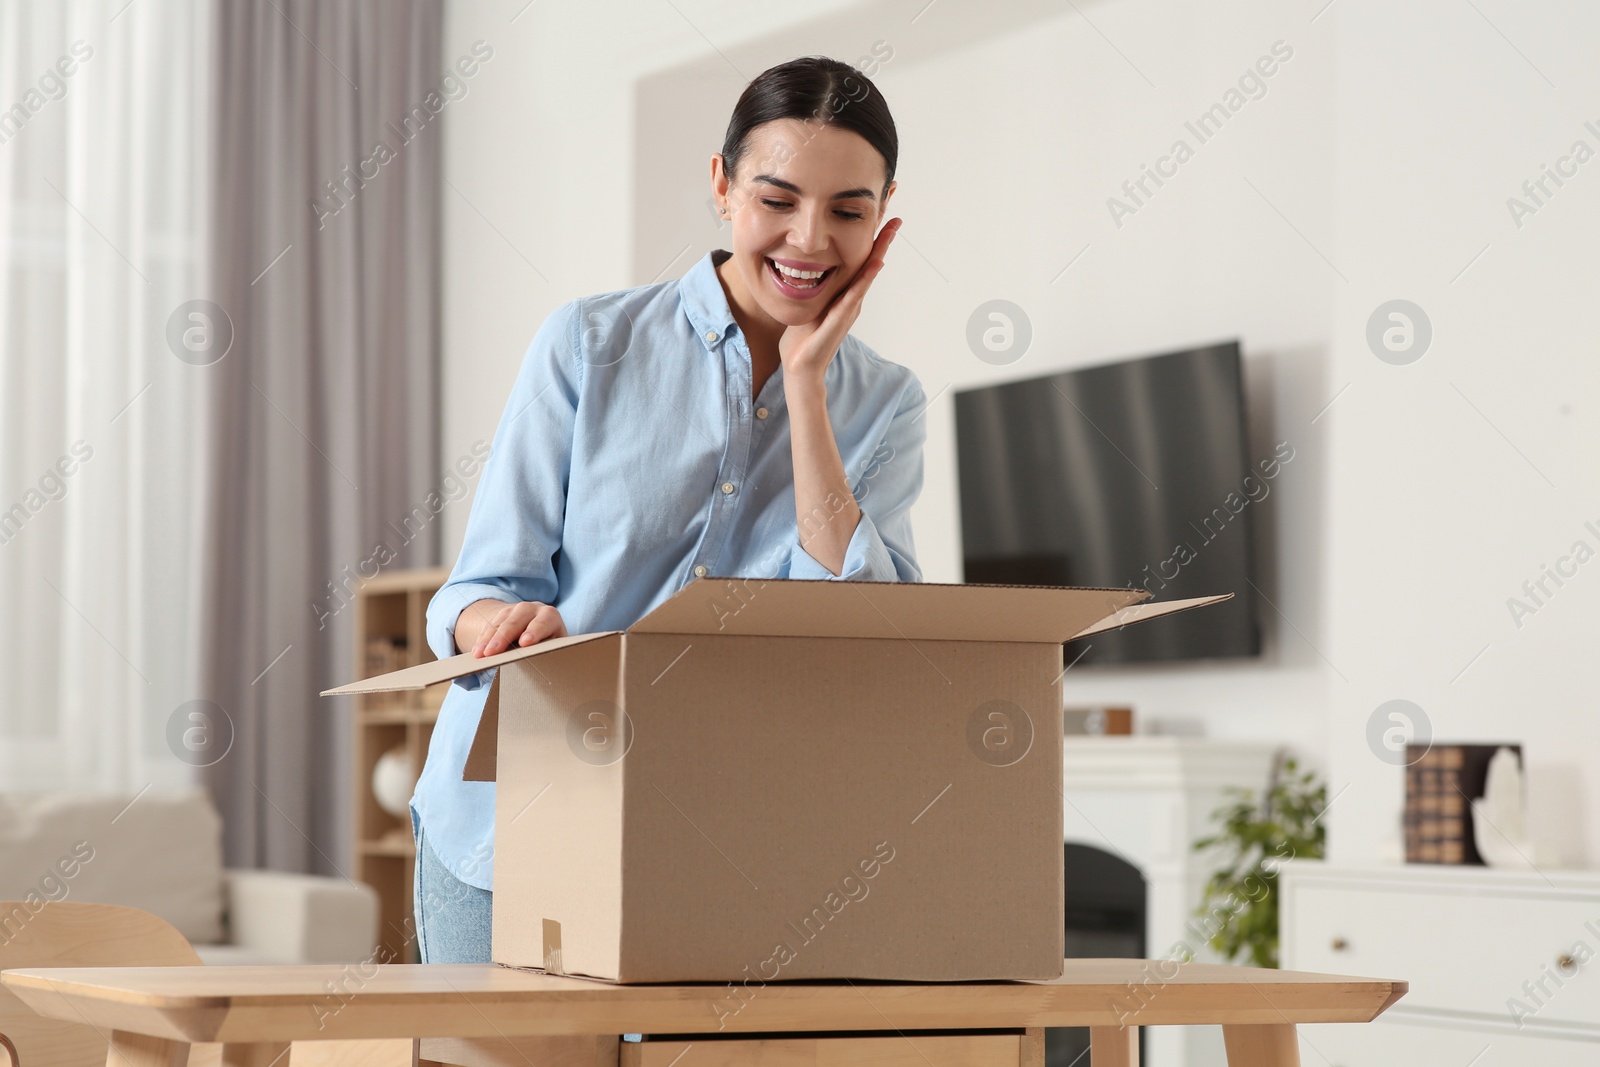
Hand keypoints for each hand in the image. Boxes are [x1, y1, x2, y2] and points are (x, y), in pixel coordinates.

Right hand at [457, 599, 566, 657]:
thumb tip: (544, 673)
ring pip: (499, 623)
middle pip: (516, 621)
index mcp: (550, 616)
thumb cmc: (549, 644)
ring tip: (479, 654)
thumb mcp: (554, 647)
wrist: (535, 628)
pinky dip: (482, 639)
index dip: (535, 631)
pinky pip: (488, 626)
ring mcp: (513, 610)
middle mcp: (531, 610)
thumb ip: (550, 654)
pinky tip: (477, 650)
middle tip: (492, 652)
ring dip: (488, 639)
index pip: (543, 622)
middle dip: (503, 637)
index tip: (525, 643)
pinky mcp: (500, 615)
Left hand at [777, 217, 900, 385]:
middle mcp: (852, 299)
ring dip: (879, 251)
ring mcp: (849, 310)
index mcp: (844, 292)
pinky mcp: (840, 321)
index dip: (870, 236)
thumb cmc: (803, 338)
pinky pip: (853, 296)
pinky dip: (864, 280)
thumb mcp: (809, 303)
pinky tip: (874, 265)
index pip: (860, 258)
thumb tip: (806, 264)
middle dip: (883, 236)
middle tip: (896, 212)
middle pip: (871, 261)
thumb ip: (815, 286)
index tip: (880, 210)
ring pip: (867, 275)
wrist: (801, 368)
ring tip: (890, 230)